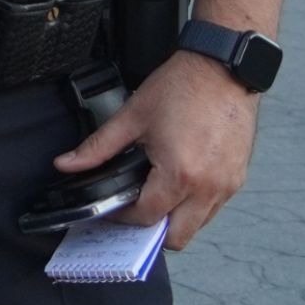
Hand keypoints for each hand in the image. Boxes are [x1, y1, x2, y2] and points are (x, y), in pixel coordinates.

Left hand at [52, 49, 258, 249]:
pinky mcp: (237, 178)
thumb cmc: (183, 86)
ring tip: (154, 194)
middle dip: (150, 230)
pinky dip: (193, 206)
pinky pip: (213, 208)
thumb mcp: (132, 116)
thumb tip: (67, 163)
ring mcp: (227, 185)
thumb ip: (97, 147)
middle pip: (176, 237)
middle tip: (132, 209)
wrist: (222, 67)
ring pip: (197, 226)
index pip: (146, 217)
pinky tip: (176, 183)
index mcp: (179, 174)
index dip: (122, 217)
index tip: (111, 208)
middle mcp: (207, 187)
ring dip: (174, 219)